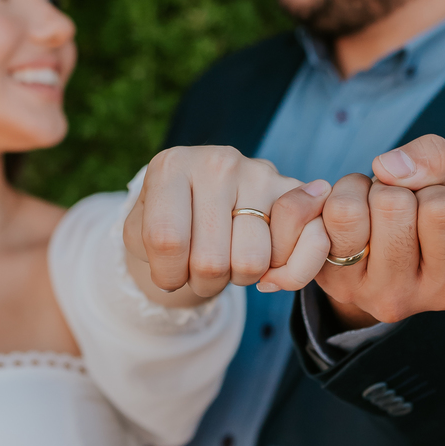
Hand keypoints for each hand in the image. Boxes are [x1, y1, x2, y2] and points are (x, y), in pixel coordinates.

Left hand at [124, 146, 332, 305]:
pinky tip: (268, 263)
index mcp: (172, 167)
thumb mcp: (141, 234)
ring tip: (228, 259)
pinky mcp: (295, 190)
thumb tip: (214, 267)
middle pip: (211, 261)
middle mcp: (218, 163)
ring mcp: (260, 173)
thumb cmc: (170, 220)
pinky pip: (303, 247)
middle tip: (199, 269)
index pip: (167, 240)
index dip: (167, 276)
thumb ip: (156, 251)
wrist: (205, 192)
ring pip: (252, 263)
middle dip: (203, 283)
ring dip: (239, 278)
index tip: (167, 276)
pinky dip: (286, 273)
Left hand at [315, 134, 444, 328]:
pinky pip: (318, 218)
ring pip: (347, 211)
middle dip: (392, 188)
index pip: (441, 208)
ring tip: (371, 207)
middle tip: (396, 208)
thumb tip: (386, 168)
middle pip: (391, 204)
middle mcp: (407, 298)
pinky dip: (334, 200)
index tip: (428, 206)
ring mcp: (361, 293)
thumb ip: (436, 160)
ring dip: (359, 191)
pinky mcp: (326, 281)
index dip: (432, 190)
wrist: (384, 254)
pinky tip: (349, 220)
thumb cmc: (426, 215)